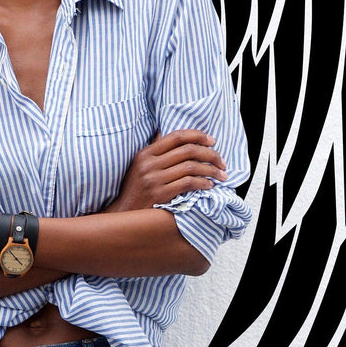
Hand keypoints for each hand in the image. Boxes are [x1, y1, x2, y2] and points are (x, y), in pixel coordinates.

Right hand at [103, 129, 226, 212]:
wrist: (124, 213)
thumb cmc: (134, 190)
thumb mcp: (139, 165)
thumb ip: (153, 150)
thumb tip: (164, 133)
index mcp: (146, 153)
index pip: (176, 136)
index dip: (198, 135)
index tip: (212, 141)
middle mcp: (149, 164)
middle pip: (188, 150)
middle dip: (210, 154)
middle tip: (222, 161)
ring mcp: (154, 179)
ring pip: (190, 167)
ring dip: (210, 170)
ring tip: (221, 175)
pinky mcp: (160, 194)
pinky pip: (187, 184)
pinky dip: (202, 183)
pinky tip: (209, 185)